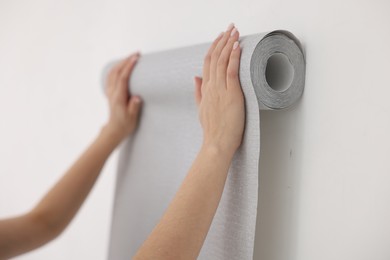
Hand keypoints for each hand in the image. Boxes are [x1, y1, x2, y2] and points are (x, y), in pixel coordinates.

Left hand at [104, 52, 141, 139]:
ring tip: (131, 57)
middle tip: (136, 54)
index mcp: (118, 98)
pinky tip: (122, 66)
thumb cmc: (125, 125)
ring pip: (112, 72)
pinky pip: (111, 76)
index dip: (128, 67)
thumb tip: (137, 97)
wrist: (114, 130)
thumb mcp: (132, 118)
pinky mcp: (110, 92)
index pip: (122, 78)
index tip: (135, 58)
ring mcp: (110, 92)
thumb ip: (134, 107)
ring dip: (121, 63)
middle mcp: (112, 93)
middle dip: (126, 60)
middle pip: (117, 72)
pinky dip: (116, 68)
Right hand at [194, 23, 244, 154]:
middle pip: (214, 58)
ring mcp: (220, 91)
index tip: (220, 37)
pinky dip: (234, 58)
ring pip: (222, 62)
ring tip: (235, 32)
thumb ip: (198, 92)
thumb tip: (195, 78)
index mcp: (205, 90)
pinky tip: (237, 47)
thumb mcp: (201, 108)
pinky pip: (231, 72)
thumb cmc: (212, 130)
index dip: (214, 48)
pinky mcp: (231, 95)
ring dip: (229, 44)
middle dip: (222, 41)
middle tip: (229, 28)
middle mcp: (211, 87)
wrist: (216, 144)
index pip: (207, 63)